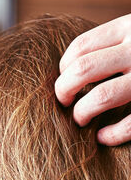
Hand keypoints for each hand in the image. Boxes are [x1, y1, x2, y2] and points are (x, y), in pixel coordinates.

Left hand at [54, 14, 130, 145]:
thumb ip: (116, 42)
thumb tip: (70, 68)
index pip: (80, 48)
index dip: (63, 68)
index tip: (65, 80)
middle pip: (82, 70)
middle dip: (64, 90)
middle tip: (64, 102)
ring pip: (102, 97)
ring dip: (82, 114)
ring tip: (81, 120)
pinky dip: (112, 135)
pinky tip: (103, 137)